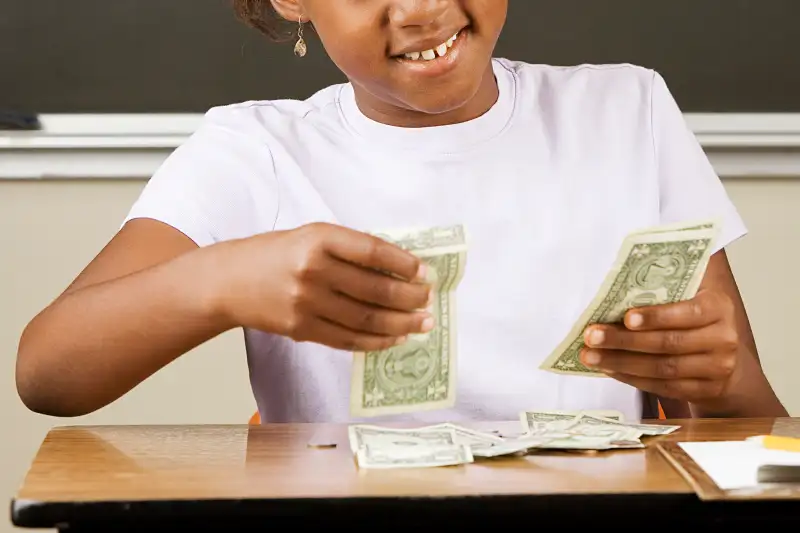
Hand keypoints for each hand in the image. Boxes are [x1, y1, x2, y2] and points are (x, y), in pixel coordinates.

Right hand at [213, 223, 432, 350]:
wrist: (227, 281)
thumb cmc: (274, 254)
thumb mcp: (310, 236)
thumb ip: (348, 249)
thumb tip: (400, 270)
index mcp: (318, 238)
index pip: (373, 251)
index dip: (405, 264)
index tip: (426, 272)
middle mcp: (313, 270)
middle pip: (375, 289)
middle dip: (410, 297)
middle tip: (429, 300)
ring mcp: (306, 303)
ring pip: (366, 318)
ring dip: (401, 323)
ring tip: (422, 323)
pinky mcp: (301, 329)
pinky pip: (348, 339)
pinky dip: (376, 341)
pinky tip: (395, 339)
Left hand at [579, 289, 741, 404]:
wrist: (725, 361)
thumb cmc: (694, 322)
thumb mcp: (690, 298)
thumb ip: (664, 293)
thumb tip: (616, 291)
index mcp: (718, 307)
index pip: (688, 312)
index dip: (656, 316)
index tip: (626, 318)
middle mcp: (723, 338)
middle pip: (669, 343)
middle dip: (625, 341)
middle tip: (592, 337)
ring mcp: (717, 368)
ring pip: (663, 368)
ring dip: (622, 363)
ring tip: (591, 356)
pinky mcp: (705, 391)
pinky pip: (663, 387)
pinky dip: (632, 379)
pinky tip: (610, 370)